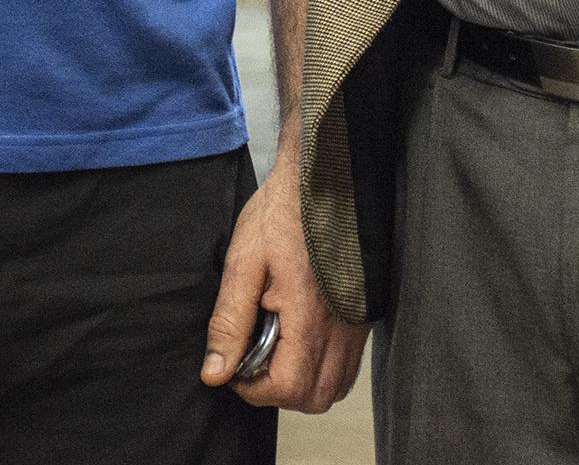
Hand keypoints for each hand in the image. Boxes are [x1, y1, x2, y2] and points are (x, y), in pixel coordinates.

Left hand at [201, 167, 364, 413]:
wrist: (325, 179)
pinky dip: (322, 367)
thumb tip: (215, 372)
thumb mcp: (243, 263)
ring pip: (334, 387)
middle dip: (278, 390)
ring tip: (277, 344)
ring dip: (302, 382)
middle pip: (315, 398)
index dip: (253, 387)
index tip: (235, 363)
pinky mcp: (362, 317)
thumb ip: (228, 322)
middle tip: (255, 355)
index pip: (287, 388)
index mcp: (309, 315)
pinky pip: (347, 365)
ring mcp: (357, 325)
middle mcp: (341, 328)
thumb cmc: (284, 213)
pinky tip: (298, 336)